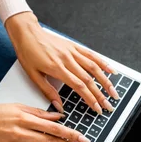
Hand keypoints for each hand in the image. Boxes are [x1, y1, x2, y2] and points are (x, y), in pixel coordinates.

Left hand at [5, 12, 119, 113]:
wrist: (27, 33)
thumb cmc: (28, 53)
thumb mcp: (33, 76)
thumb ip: (48, 92)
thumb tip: (59, 107)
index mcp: (57, 68)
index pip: (79, 86)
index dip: (90, 99)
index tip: (97, 108)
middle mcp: (67, 59)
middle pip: (89, 79)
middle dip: (101, 95)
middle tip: (109, 105)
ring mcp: (72, 51)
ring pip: (94, 67)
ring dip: (106, 81)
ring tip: (113, 92)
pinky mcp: (74, 46)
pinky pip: (91, 54)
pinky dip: (103, 63)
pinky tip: (111, 70)